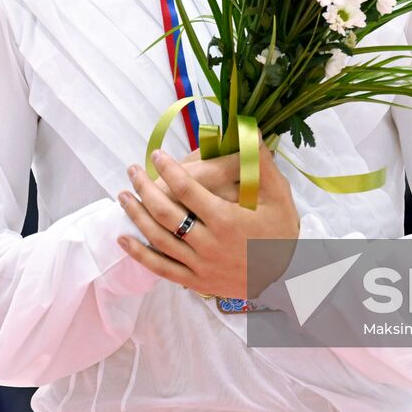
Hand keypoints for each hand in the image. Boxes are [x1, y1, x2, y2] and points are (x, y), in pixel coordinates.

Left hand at [116, 138, 299, 299]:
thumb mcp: (278, 196)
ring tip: (122, 195)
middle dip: (144, 188)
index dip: (168, 169)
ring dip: (136, 215)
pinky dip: (139, 253)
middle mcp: (209, 243)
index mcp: (227, 219)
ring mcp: (200, 265)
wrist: (289, 279)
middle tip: (132, 170)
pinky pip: (161, 268)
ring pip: (159, 239)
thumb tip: (250, 129)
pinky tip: (123, 238)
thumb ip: (261, 163)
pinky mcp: (196, 281)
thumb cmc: (282, 233)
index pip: (188, 189)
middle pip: (166, 212)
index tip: (156, 154)